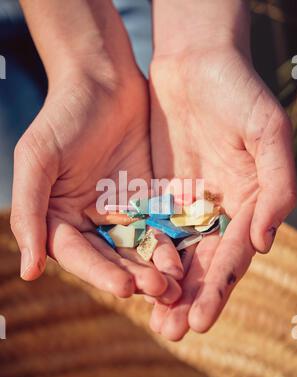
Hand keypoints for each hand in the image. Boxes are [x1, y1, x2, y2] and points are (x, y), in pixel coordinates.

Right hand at [11, 70, 182, 303]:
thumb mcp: (37, 160)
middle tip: (160, 291)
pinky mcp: (148, 201)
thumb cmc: (63, 116)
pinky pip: (160, 226)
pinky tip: (186, 257)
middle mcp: (89, 223)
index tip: (123, 287)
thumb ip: (29, 212)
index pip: (78, 256)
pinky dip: (170, 243)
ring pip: (138, 249)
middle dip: (134, 276)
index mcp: (60, 219)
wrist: (104, 83)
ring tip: (176, 284)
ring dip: (156, 268)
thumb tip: (27, 271)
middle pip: (112, 259)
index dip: (99, 274)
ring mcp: (121, 214)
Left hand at [149, 46, 296, 339]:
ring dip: (166, 289)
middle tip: (172, 331)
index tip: (201, 319)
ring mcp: (188, 206)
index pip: (233, 256)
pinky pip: (151, 229)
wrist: (196, 66)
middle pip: (204, 265)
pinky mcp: (160, 194)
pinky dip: (144, 256)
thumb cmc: (238, 93)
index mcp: (250, 204)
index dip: (219, 289)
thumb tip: (263, 242)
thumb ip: (277, 185)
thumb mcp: (267, 133)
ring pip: (177, 255)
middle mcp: (220, 212)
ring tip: (154, 321)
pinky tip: (132, 280)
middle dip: (190, 300)